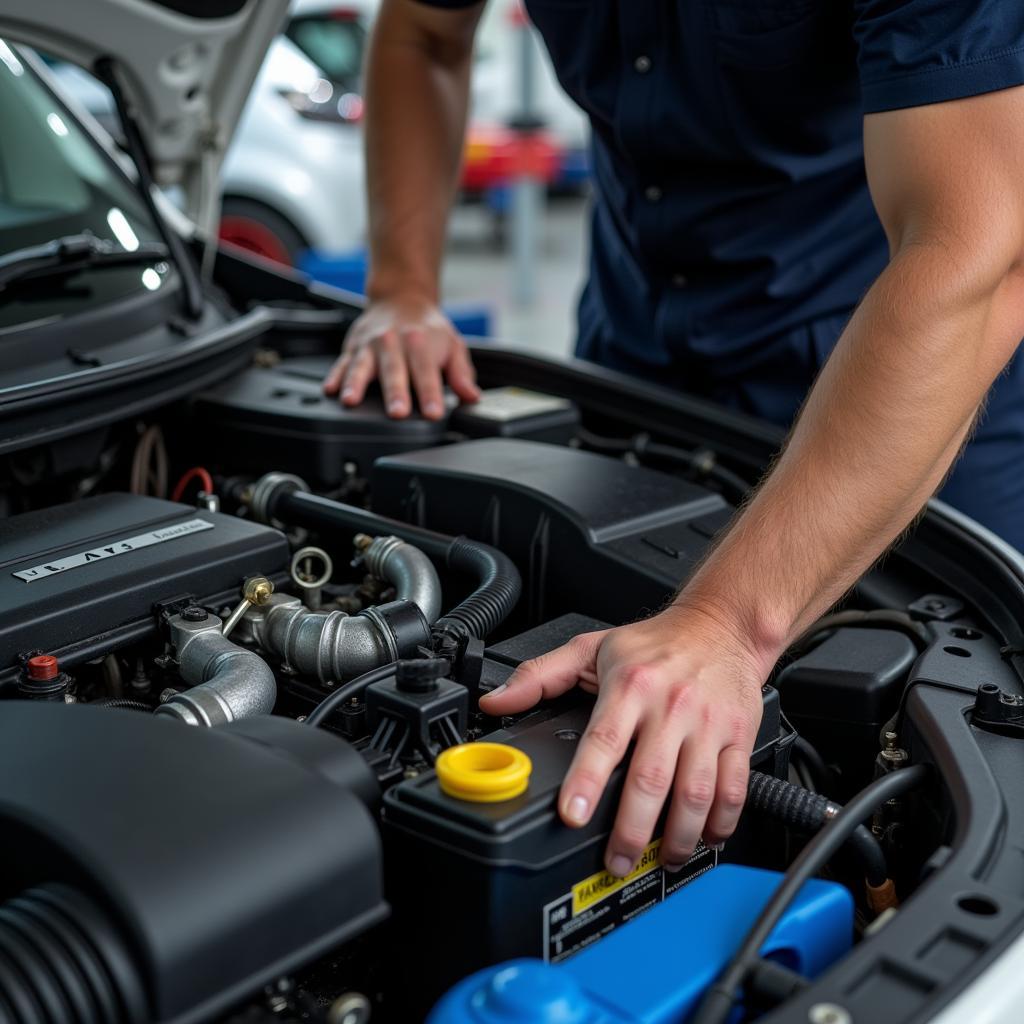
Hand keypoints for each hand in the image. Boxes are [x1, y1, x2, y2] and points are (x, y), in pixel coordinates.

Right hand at [323, 294, 479, 419]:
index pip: (427, 372)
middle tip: (397, 413)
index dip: (431, 394)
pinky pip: (341, 364)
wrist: (401, 298)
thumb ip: (462, 374)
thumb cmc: (428, 329)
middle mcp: (393, 342)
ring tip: (351, 401)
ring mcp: (370, 346)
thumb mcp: (453, 346)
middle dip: (395, 392)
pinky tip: (330, 390)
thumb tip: (472, 397)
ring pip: (361, 366)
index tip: (434, 413)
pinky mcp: (352, 349)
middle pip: (394, 370)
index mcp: (421, 342)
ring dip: (355, 384)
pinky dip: (335, 377)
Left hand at [479, 603, 768, 875]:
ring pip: (695, 793)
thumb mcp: (591, 648)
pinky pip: (734, 788)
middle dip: (631, 830)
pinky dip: (721, 823)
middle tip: (616, 861)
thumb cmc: (655, 643)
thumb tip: (496, 702)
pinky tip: (704, 838)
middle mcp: (670, 706)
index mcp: (630, 686)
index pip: (604, 740)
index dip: (587, 781)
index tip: (573, 815)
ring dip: (677, 836)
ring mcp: (708, 723)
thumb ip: (540, 676)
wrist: (721, 625)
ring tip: (659, 858)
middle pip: (650, 780)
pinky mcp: (739, 735)